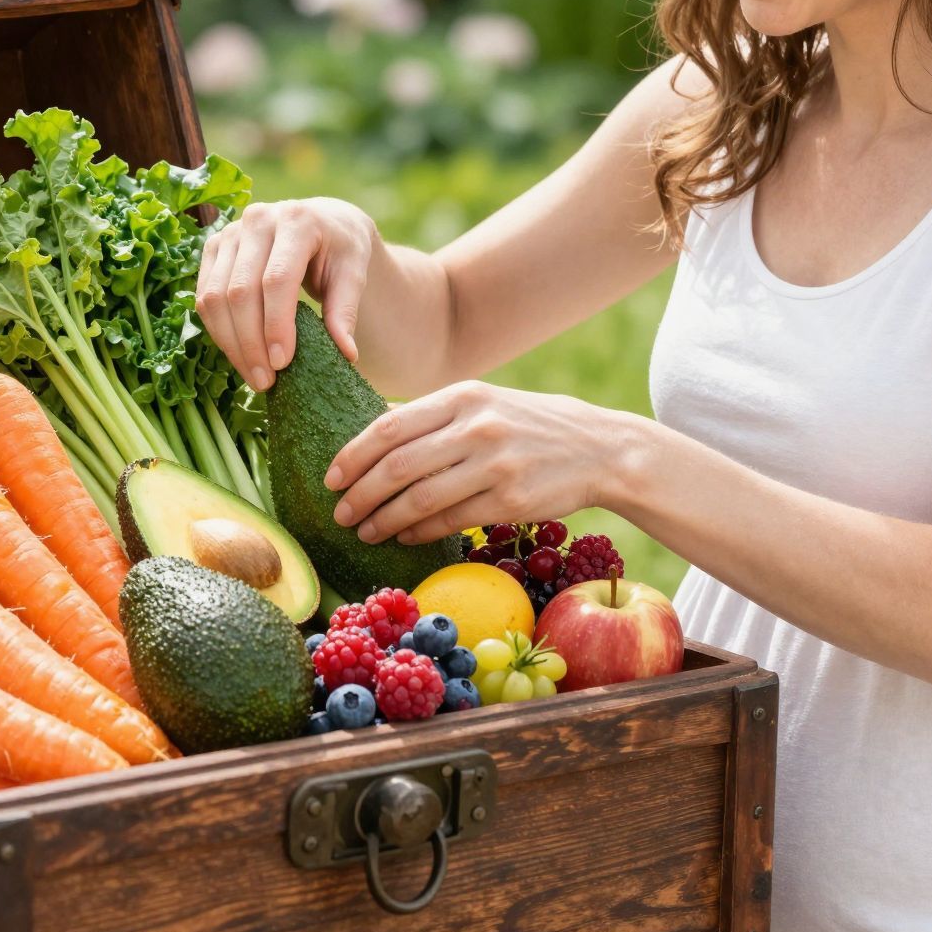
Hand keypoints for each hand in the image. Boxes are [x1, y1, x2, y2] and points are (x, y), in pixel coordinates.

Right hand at [197, 198, 377, 390]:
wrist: (320, 220)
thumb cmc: (340, 249)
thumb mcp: (354, 273)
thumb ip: (345, 310)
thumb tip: (346, 353)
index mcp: (297, 220)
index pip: (278, 279)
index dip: (276, 325)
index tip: (283, 364)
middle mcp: (257, 220)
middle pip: (240, 290)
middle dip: (251, 343)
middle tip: (267, 381)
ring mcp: (230, 233)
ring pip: (215, 297)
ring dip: (231, 343)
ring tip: (254, 377)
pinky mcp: (213, 248)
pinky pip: (204, 297)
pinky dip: (219, 331)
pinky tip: (239, 356)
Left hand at [323, 382, 619, 545]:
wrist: (599, 448)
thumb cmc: (530, 425)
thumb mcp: (484, 402)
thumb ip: (433, 416)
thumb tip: (372, 436)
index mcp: (463, 396)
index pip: (391, 426)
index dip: (354, 455)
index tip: (331, 477)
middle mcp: (477, 427)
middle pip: (398, 465)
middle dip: (361, 494)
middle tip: (340, 512)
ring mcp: (496, 464)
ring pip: (420, 498)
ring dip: (384, 519)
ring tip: (364, 531)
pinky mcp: (512, 501)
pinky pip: (451, 521)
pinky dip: (419, 531)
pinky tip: (403, 535)